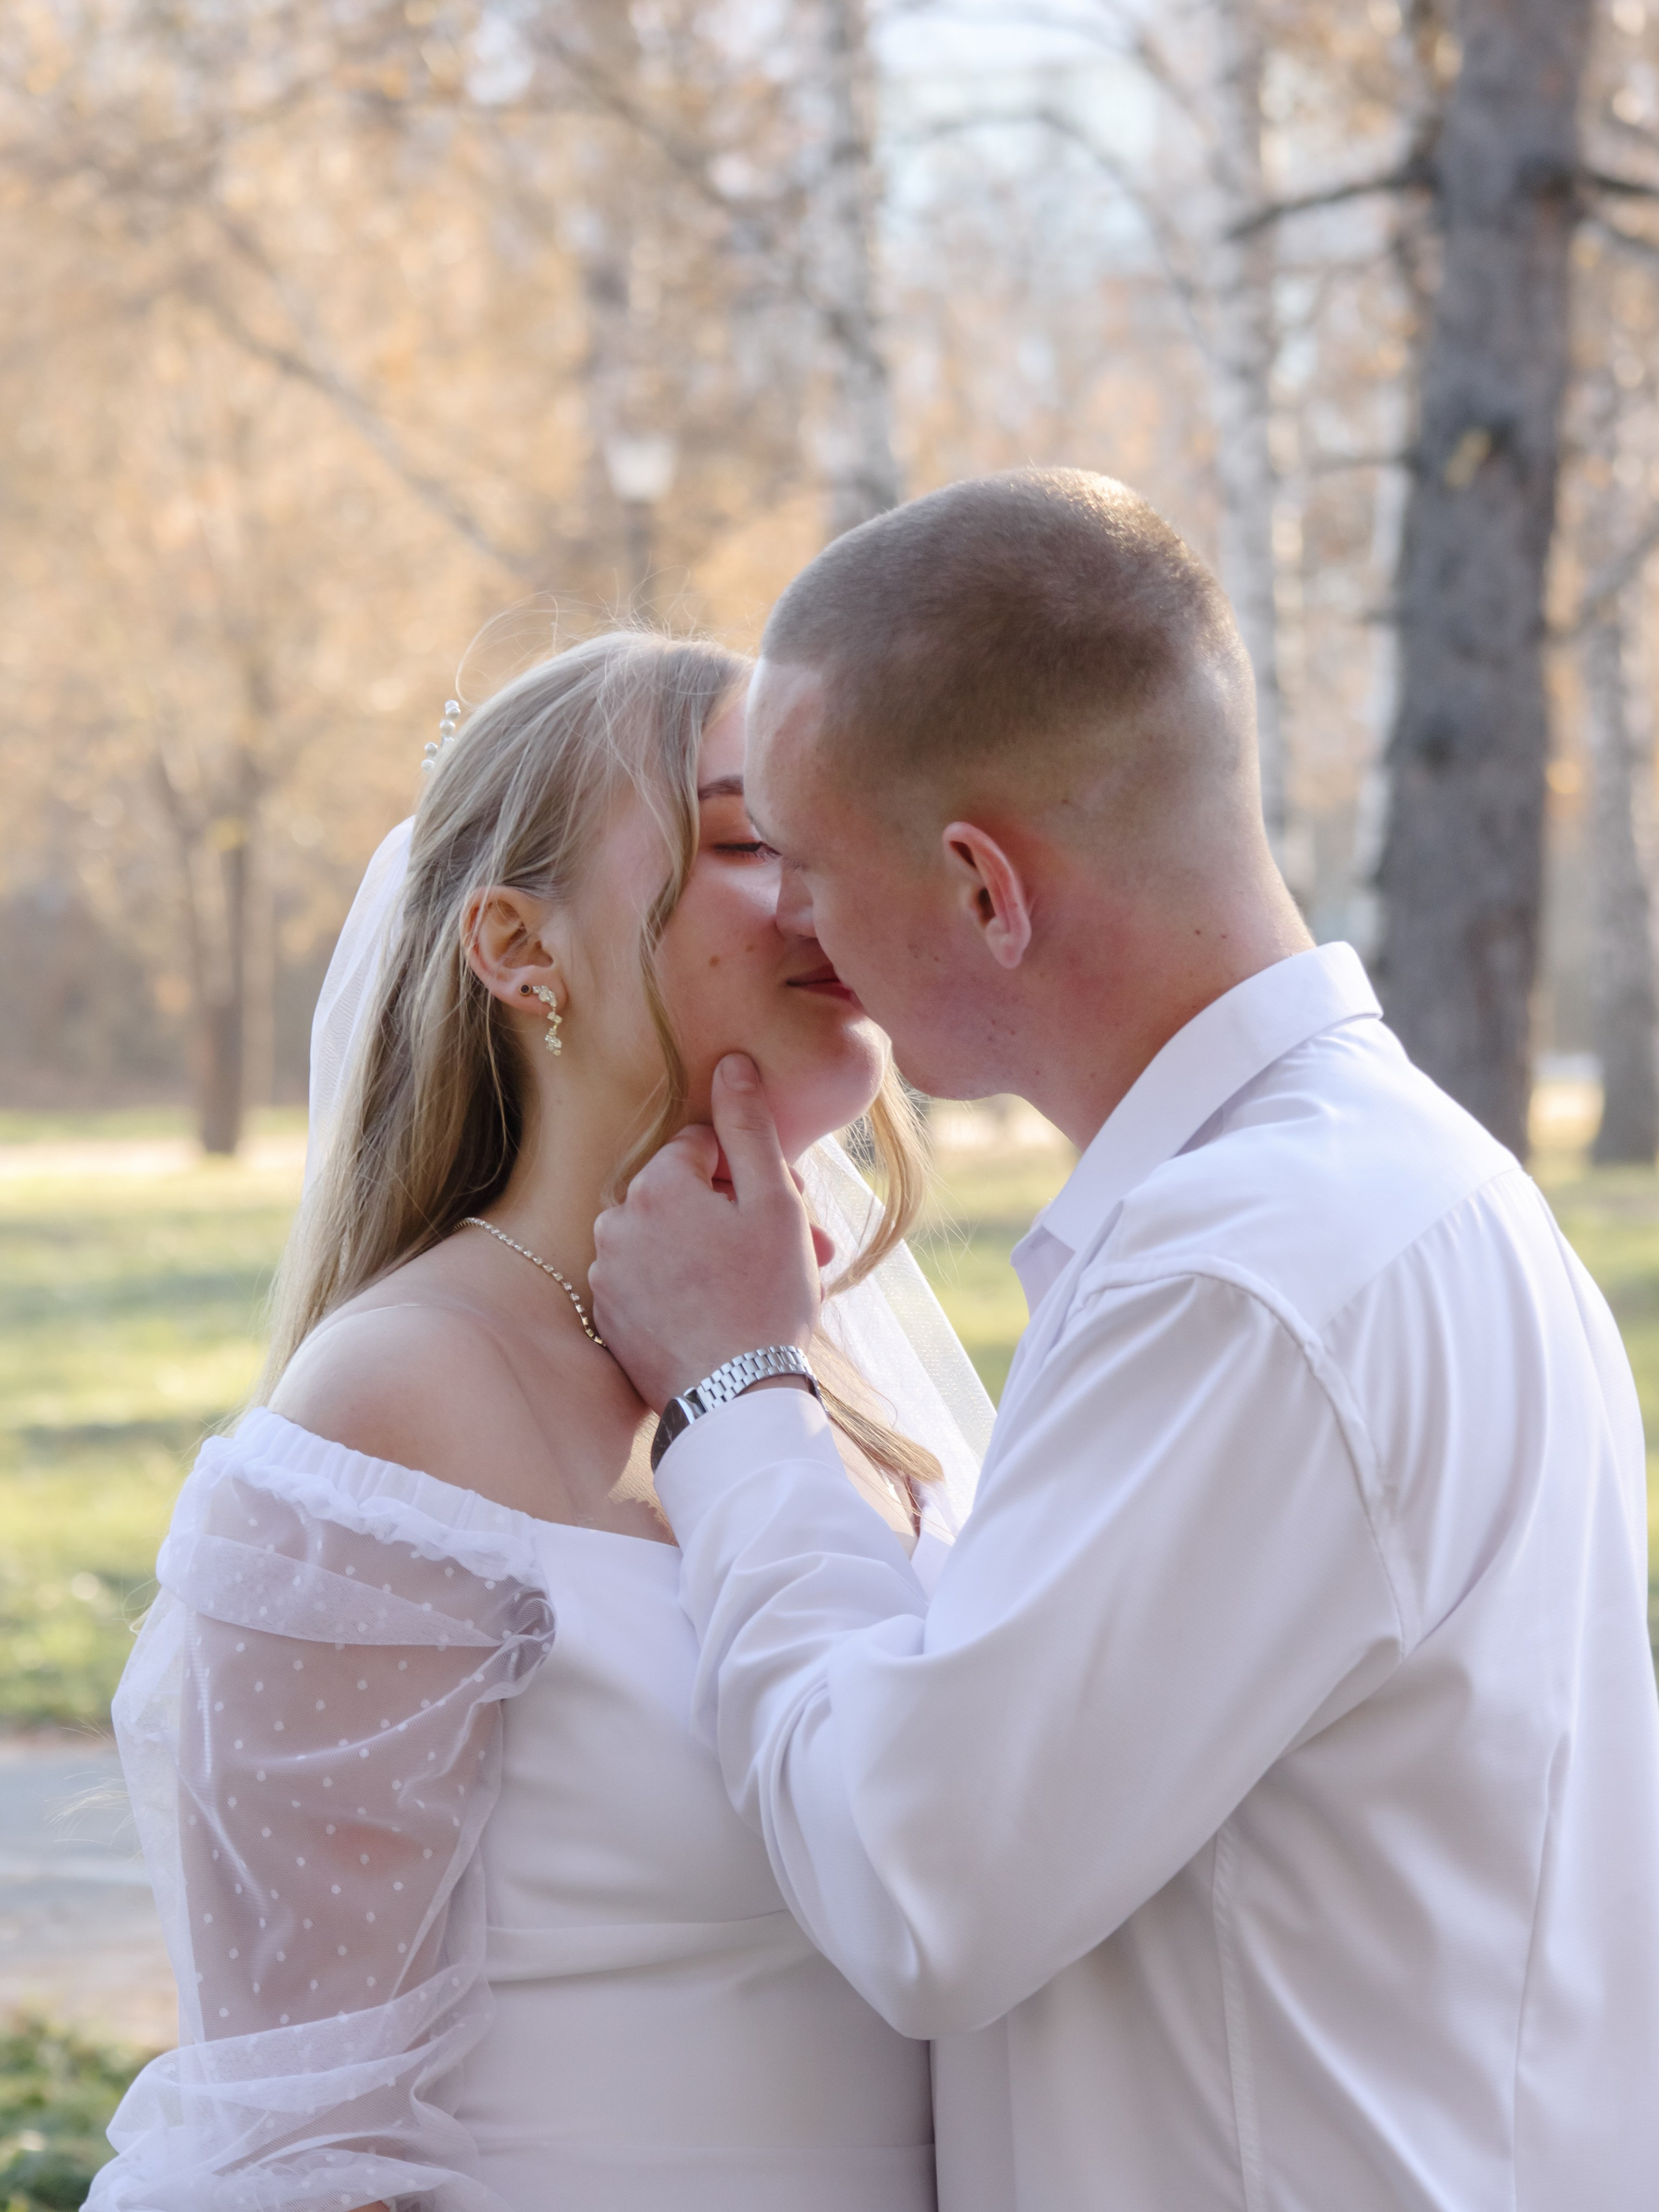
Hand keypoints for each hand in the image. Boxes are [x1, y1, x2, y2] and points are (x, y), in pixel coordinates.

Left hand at [591, 1056, 831, 1412]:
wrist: (736, 1399)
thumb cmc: (765, 1296)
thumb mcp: (774, 1202)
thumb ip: (748, 1126)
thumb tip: (731, 1063)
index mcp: (655, 1184)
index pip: (704, 1146)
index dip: (750, 1173)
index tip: (787, 1209)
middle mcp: (616, 1221)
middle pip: (684, 1193)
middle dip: (739, 1213)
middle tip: (794, 1250)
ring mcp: (605, 1273)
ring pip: (670, 1238)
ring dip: (716, 1250)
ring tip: (763, 1286)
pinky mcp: (607, 1317)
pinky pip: (649, 1280)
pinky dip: (684, 1287)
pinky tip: (724, 1312)